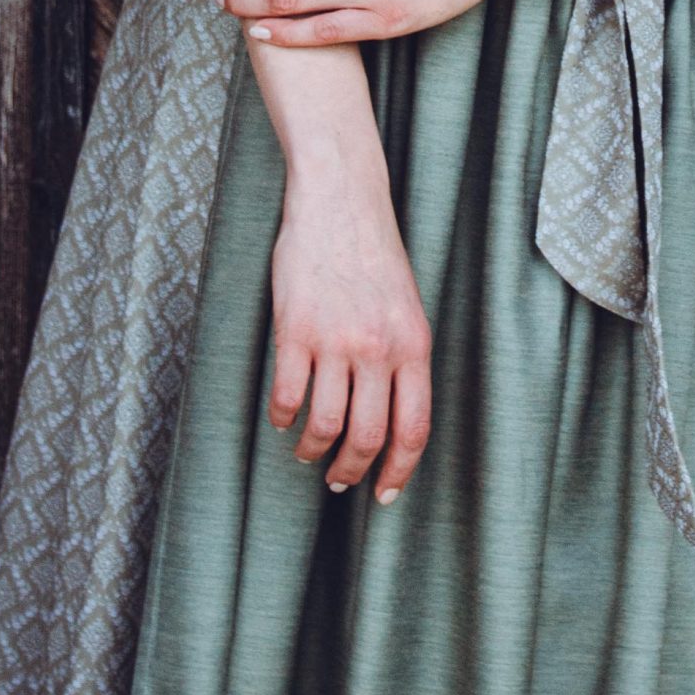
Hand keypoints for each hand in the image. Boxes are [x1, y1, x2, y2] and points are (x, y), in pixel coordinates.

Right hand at [270, 156, 432, 502]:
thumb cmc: (374, 254)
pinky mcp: (295, 330)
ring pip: (325, 424)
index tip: (384, 494)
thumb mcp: (406, 307)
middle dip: (351, 471)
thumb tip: (391, 417)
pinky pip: (287, 395)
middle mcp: (378, 349)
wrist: (340, 200)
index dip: (399, 471)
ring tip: (306, 452)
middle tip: (338, 480)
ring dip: (312, 449)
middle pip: (367, 437)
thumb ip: (402, 358)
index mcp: (413, 345)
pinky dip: (282, 417)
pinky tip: (282, 418)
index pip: (413, 428)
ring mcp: (336, 341)